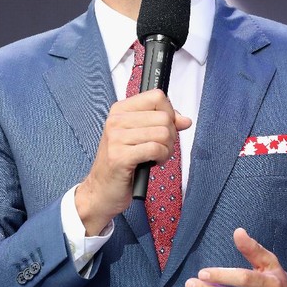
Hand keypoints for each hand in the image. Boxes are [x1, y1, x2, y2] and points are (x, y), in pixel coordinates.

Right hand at [75, 89, 190, 234]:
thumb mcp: (140, 137)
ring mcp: (116, 138)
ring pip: (163, 133)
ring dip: (167, 149)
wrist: (102, 190)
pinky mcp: (119, 156)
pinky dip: (161, 157)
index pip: (156, 96)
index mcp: (120, 110)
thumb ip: (162, 124)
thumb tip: (185, 120)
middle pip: (164, 117)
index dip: (170, 112)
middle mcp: (116, 121)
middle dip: (171, 136)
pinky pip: (155, 149)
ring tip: (157, 156)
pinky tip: (153, 162)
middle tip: (162, 148)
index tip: (167, 127)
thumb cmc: (122, 163)